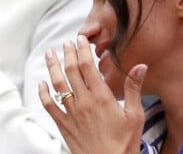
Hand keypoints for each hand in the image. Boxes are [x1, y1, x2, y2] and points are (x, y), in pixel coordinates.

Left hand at [39, 35, 145, 153]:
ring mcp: (72, 112)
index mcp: (101, 96)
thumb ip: (133, 88)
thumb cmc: (124, 145)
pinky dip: (43, 92)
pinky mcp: (63, 124)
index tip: (80, 39)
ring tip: (50, 54)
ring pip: (58, 83)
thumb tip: (140, 67)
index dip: (82, 50)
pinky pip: (49, 105)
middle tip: (67, 43)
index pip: (88, 65)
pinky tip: (41, 83)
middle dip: (68, 53)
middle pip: (71, 70)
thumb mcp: (135, 115)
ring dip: (52, 66)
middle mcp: (84, 101)